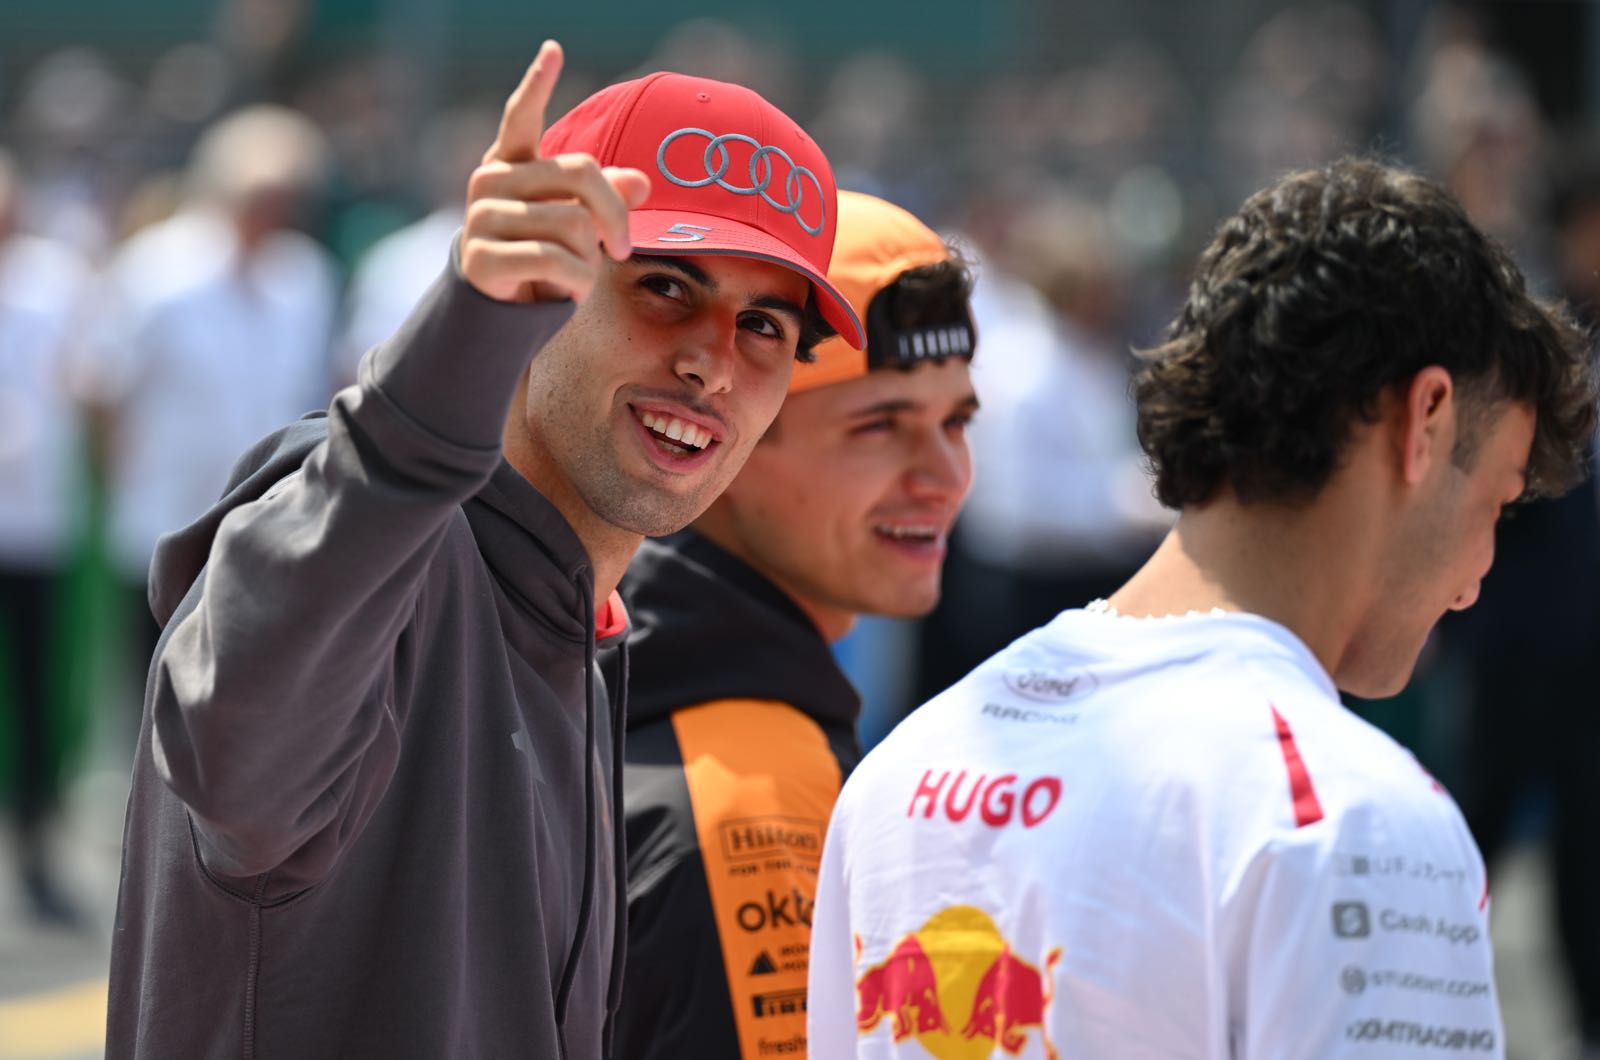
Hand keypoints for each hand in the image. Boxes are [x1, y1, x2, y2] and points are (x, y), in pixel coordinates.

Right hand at [460, 41, 650, 303]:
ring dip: (591, 259)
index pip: (521, 116)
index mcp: (512, 163)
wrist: (499, 313)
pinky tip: (568, 291)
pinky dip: (577, 282)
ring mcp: (481, 217)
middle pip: (582, 173)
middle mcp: (491, 181)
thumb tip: (641, 183)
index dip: (537, 83)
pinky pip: (555, 260)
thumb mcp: (579, 225)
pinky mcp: (480, 258)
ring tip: (578, 274)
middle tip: (623, 249)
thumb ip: (606, 199)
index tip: (554, 50)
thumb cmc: (543, 258)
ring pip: (573, 223)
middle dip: (615, 216)